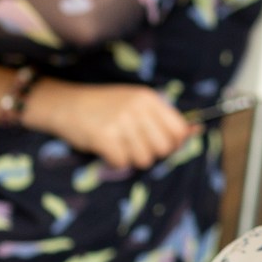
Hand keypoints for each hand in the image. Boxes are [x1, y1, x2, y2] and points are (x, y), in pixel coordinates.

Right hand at [23, 81, 191, 169]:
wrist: (66, 104)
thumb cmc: (104, 107)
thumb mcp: (135, 103)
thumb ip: (163, 118)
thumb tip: (195, 132)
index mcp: (148, 98)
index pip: (178, 130)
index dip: (171, 144)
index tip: (157, 143)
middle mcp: (137, 108)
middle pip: (163, 149)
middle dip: (151, 153)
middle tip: (132, 144)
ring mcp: (121, 122)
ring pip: (144, 159)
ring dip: (131, 158)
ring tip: (118, 144)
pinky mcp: (104, 136)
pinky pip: (122, 163)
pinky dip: (114, 161)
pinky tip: (106, 148)